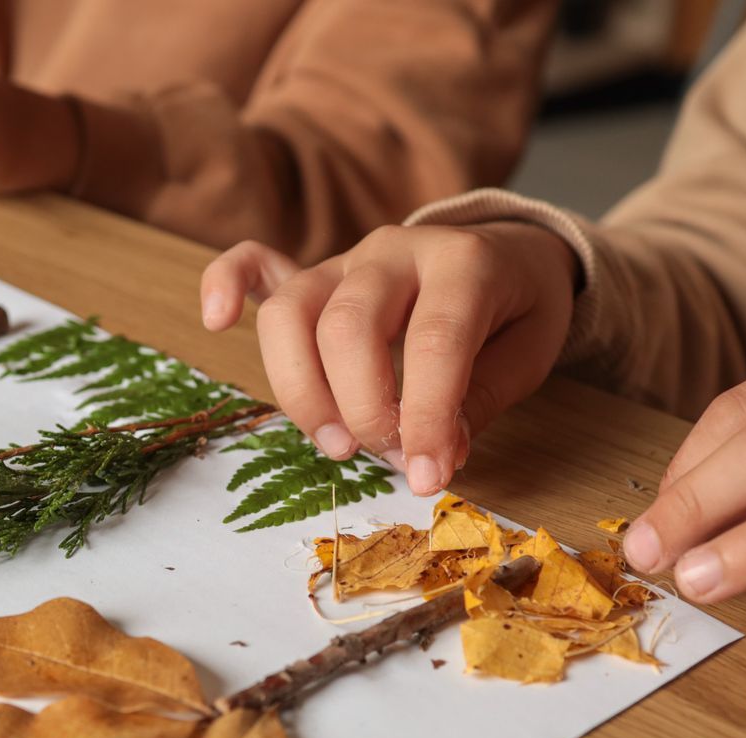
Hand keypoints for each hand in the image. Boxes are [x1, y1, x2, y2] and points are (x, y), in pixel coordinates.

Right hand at [198, 223, 577, 495]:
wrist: (507, 252)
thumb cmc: (517, 310)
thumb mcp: (528, 355)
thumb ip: (478, 402)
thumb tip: (429, 455)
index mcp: (464, 264)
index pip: (432, 343)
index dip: (425, 420)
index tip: (426, 478)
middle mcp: (394, 252)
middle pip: (347, 326)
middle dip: (361, 409)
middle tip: (388, 458)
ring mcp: (345, 260)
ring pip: (291, 312)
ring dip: (302, 389)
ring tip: (337, 444)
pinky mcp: (312, 273)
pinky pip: (254, 264)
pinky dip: (225, 284)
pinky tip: (217, 320)